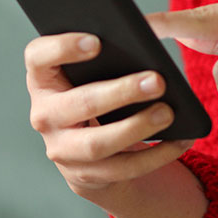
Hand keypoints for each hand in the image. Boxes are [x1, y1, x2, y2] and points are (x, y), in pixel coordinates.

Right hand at [23, 33, 194, 201]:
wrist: (86, 147)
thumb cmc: (94, 90)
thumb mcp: (91, 72)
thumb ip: (106, 55)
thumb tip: (144, 42)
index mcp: (42, 79)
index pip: (38, 57)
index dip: (62, 47)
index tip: (97, 41)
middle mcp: (44, 115)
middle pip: (79, 103)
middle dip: (121, 92)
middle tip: (157, 81)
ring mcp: (61, 149)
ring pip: (97, 144)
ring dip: (137, 128)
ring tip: (168, 113)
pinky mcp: (84, 175)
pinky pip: (122, 169)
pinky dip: (155, 155)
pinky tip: (179, 139)